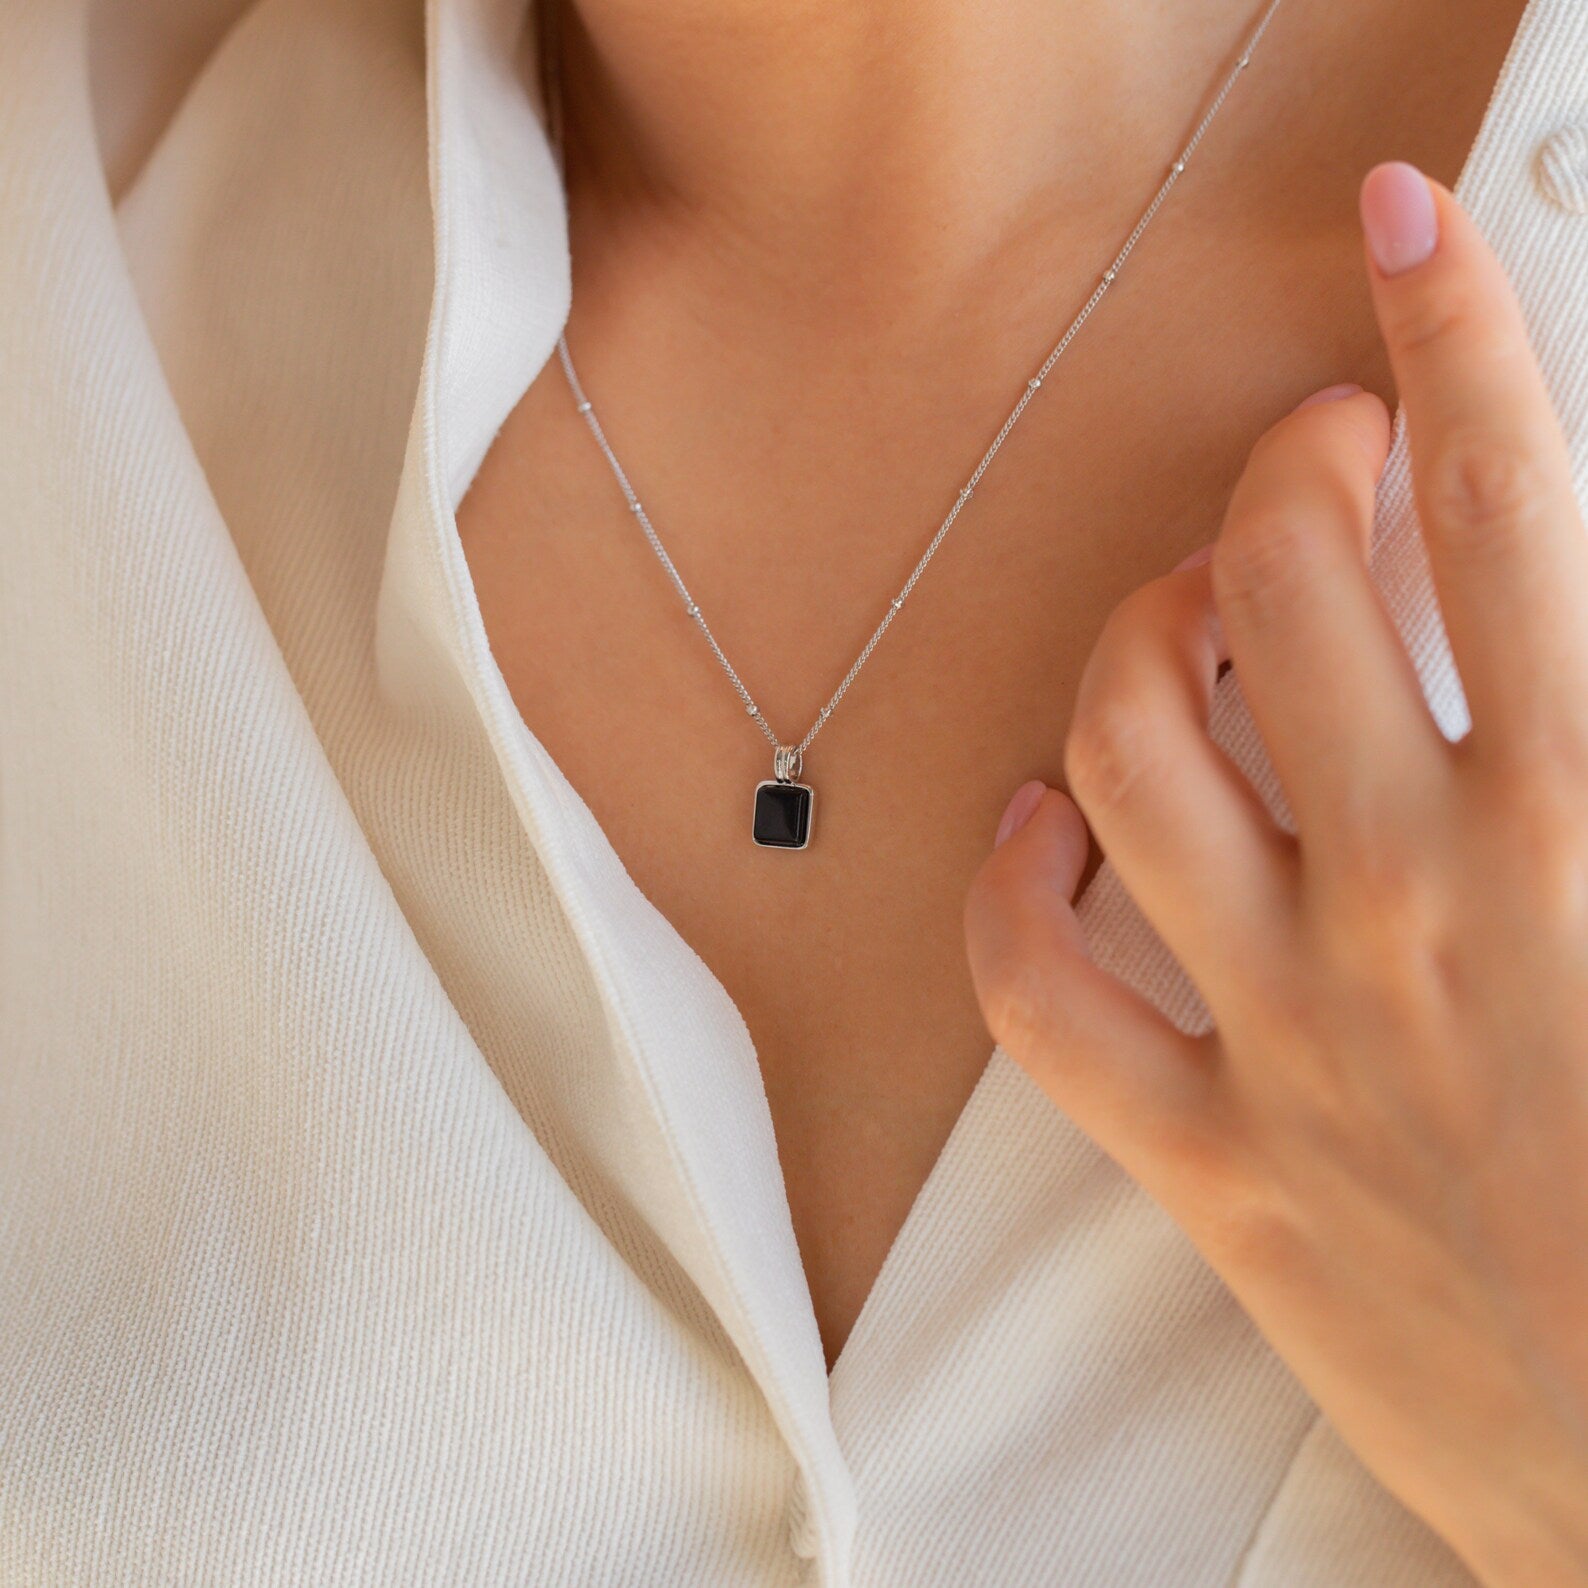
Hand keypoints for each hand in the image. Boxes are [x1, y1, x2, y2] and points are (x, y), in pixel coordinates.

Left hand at [963, 162, 1587, 1587]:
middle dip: (1285, 472)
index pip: (1511, 514)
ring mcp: (1285, 1038)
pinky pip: (1035, 1002)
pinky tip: (1043, 833)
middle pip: (1278, 589)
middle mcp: (1415, 913)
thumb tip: (1571, 636)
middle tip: (1315, 462)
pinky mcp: (1208, 1163)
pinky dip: (1008, 894)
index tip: (1406, 236)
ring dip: (1134, 642)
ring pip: (1124, 759)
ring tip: (1180, 617)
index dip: (1458, 335)